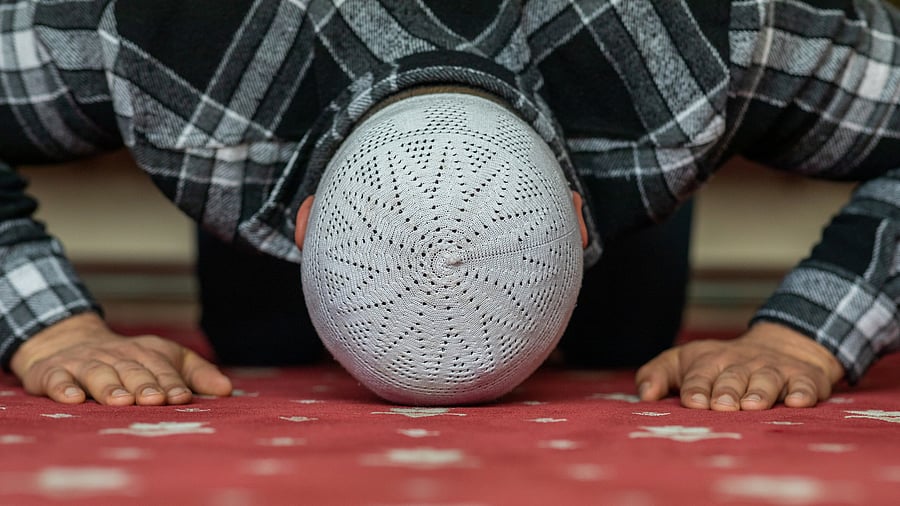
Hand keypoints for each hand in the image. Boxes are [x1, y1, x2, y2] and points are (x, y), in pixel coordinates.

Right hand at [10, 313, 232, 404]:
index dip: (171, 383)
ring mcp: (84, 363)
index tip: (182, 397)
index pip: (162, 368)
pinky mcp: (53, 372)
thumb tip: (228, 390)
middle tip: (154, 400)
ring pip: (98, 374)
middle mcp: (116, 356)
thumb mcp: (165, 360)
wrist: (69, 342)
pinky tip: (73, 398)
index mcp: (146, 353)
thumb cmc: (130, 360)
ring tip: (121, 401)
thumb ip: (197, 375)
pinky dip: (64, 388)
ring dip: (109, 387)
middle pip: (132, 370)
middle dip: (144, 385)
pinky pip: (57, 379)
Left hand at [635, 322, 844, 409]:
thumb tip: (643, 395)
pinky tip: (796, 401)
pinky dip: (802, 392)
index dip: (696, 388)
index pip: (700, 375)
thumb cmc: (721, 364)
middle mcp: (742, 365)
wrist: (781, 346)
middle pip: (732, 378)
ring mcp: (774, 370)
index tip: (693, 402)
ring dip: (760, 391)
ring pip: (766, 380)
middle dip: (726, 391)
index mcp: (710, 362)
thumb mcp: (684, 362)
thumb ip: (657, 374)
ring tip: (752, 405)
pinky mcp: (805, 378)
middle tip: (721, 406)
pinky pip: (805, 385)